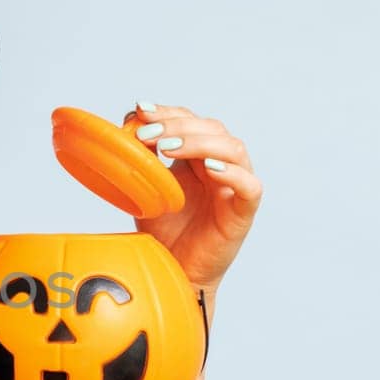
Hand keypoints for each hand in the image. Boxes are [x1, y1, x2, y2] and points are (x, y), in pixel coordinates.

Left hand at [122, 101, 262, 291]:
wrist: (173, 269)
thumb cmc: (165, 230)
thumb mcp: (147, 188)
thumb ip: (143, 158)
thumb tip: (130, 122)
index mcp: (197, 155)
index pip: (191, 120)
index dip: (168, 112)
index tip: (141, 110)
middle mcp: (220, 164)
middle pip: (212, 128)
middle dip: (177, 125)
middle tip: (148, 134)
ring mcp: (234, 186)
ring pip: (233, 149)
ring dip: (200, 142)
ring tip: (169, 147)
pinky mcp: (244, 210)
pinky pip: (249, 185)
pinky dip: (232, 173)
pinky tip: (208, 167)